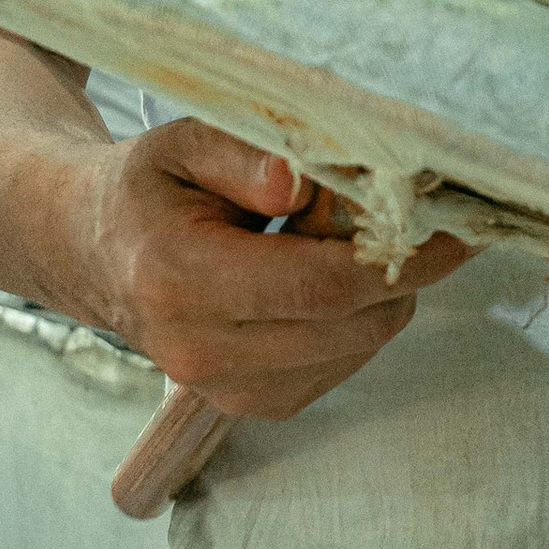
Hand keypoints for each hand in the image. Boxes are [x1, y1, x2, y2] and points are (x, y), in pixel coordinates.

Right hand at [78, 121, 467, 418]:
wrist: (92, 252)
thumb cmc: (148, 189)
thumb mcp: (182, 142)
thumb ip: (242, 154)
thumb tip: (301, 183)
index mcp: (181, 280)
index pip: (321, 286)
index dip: (400, 257)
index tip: (456, 225)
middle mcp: (201, 351)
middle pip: (351, 323)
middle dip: (403, 270)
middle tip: (414, 217)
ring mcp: (227, 391)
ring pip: (357, 347)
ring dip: (382, 295)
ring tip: (351, 241)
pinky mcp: (252, 406)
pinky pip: (341, 366)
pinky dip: (358, 321)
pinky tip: (327, 279)